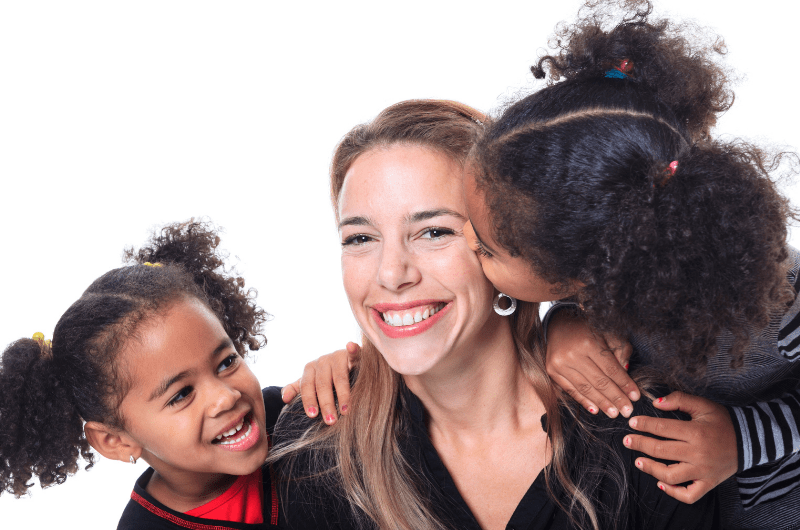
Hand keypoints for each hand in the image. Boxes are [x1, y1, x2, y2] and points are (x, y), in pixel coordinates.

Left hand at [281, 342, 359, 424]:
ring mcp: (337, 357)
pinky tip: (350, 346)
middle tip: (330, 421)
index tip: (313, 415)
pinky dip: (353, 349)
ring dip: (343, 395)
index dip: (309, 400)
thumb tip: (284, 399)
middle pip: (323, 384)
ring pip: (339, 377)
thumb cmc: (325, 376)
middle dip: (326, 403)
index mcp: (310, 368)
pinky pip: (353, 353)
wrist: (344, 361)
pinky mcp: (351, 355)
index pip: (307, 385)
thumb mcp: (310, 382)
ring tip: (345, 411)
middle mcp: (322, 361)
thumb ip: (296, 389)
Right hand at [545, 310, 638, 417]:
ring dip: (602, 403)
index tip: (635, 397)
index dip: (624, 384)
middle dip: (615, 398)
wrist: (558, 324)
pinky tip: (595, 409)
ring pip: (585, 388)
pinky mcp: (551, 370)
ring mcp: (560, 363)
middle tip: (627, 411)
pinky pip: (570, 390)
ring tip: (614, 413)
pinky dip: (583, 401)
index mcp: (589, 343)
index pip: (611, 369)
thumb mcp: (608, 334)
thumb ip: (621, 352)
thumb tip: (625, 376)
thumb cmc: (587, 330)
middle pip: (599, 381)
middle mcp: (572, 354)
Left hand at [623, 391, 737, 502]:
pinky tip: (660, 483)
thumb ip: (678, 400)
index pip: (662, 428)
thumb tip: (655, 402)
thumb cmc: (722, 421)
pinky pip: (689, 495)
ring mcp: (703, 471)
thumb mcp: (703, 405)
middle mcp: (698, 454)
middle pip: (662, 451)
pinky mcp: (708, 483)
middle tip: (627, 440)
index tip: (632, 423)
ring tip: (638, 461)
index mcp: (696, 432)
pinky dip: (673, 492)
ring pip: (671, 476)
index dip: (644, 425)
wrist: (749, 441)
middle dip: (640, 444)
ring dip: (651, 469)